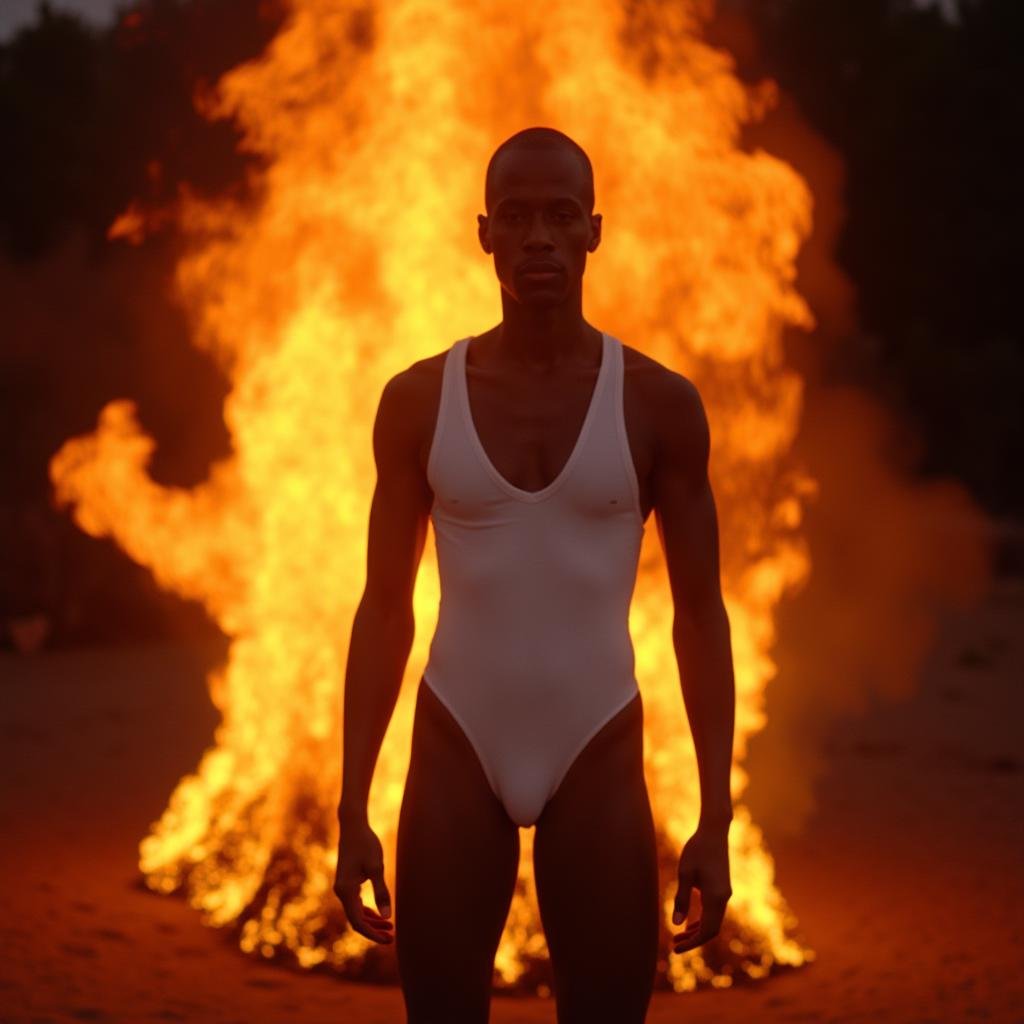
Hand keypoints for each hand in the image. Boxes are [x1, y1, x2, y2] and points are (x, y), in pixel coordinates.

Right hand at [334, 820, 393, 944]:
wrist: (353, 826)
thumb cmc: (366, 843)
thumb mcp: (376, 867)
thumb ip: (381, 892)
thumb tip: (387, 917)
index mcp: (346, 890)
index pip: (358, 922)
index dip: (372, 934)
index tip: (388, 940)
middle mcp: (341, 892)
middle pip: (356, 920)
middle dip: (373, 930)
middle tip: (392, 937)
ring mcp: (342, 887)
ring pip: (355, 913)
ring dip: (371, 921)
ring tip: (390, 928)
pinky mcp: (347, 882)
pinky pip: (355, 904)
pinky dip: (367, 911)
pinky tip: (379, 914)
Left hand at [670, 823, 731, 952]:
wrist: (714, 831)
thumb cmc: (696, 850)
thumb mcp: (684, 874)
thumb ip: (682, 899)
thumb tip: (677, 925)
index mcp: (715, 898)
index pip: (707, 931)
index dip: (692, 943)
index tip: (676, 949)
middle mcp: (723, 898)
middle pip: (712, 930)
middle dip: (694, 940)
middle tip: (674, 945)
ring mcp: (724, 893)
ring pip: (713, 921)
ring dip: (697, 931)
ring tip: (678, 936)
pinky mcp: (721, 888)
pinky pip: (713, 911)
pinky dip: (702, 920)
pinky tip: (689, 922)